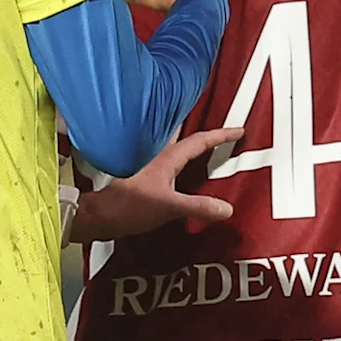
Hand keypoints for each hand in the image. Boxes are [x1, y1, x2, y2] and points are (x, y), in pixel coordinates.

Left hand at [72, 125, 241, 240]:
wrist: (102, 216)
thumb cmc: (131, 207)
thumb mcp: (170, 207)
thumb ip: (199, 206)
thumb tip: (227, 208)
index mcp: (168, 157)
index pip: (199, 140)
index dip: (221, 135)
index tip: (239, 130)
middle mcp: (158, 155)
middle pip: (184, 134)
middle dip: (201, 128)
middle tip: (217, 124)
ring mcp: (149, 164)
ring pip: (175, 145)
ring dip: (189, 140)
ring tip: (205, 141)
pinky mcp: (143, 175)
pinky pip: (168, 159)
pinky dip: (180, 157)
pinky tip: (183, 167)